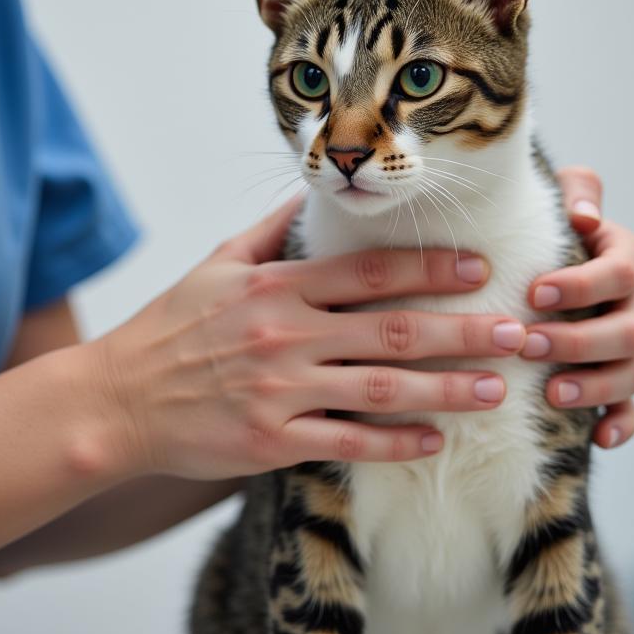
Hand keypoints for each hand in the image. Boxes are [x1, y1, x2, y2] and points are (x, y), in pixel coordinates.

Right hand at [91, 197, 531, 479]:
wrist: (116, 400)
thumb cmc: (169, 328)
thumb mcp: (216, 263)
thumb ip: (270, 229)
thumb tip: (311, 190)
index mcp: (277, 286)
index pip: (369, 271)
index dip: (431, 268)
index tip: (480, 269)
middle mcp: (286, 335)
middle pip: (393, 329)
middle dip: (464, 330)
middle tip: (518, 332)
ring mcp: (281, 390)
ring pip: (381, 388)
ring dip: (447, 389)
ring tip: (497, 389)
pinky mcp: (272, 441)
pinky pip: (348, 442)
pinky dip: (395, 442)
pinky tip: (436, 441)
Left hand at [522, 167, 633, 449]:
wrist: (547, 271)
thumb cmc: (550, 231)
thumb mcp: (561, 199)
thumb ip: (577, 193)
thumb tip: (582, 216)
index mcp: (631, 259)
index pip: (620, 272)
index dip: (581, 285)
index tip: (534, 293)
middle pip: (629, 329)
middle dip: (578, 340)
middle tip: (528, 344)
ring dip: (595, 386)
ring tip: (551, 393)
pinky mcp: (622, 382)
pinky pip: (633, 411)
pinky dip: (621, 426)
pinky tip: (599, 438)